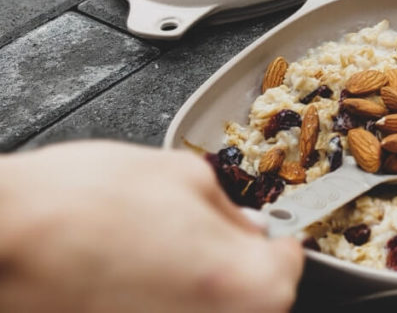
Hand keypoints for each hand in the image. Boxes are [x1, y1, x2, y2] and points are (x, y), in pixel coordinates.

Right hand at [0, 141, 302, 312]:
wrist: (0, 241)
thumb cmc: (80, 206)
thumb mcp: (182, 175)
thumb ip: (228, 206)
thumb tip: (245, 223)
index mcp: (251, 286)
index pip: (289, 266)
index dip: (272, 238)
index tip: (259, 229)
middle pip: (253, 296)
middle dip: (233, 264)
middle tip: (195, 235)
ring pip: (207, 310)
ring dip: (194, 288)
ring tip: (150, 256)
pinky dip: (157, 302)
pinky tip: (127, 281)